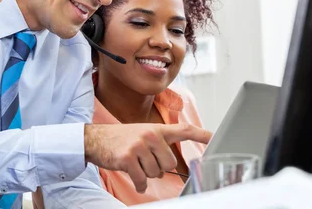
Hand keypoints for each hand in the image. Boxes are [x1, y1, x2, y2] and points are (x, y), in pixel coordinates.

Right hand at [84, 123, 211, 192]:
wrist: (96, 139)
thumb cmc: (122, 139)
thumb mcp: (142, 134)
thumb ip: (159, 143)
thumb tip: (171, 163)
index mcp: (156, 129)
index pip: (184, 130)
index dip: (201, 135)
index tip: (215, 138)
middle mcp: (150, 135)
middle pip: (170, 163)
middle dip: (159, 167)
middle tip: (145, 160)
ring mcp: (139, 146)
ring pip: (156, 173)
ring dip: (146, 174)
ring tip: (135, 163)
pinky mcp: (128, 158)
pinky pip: (142, 180)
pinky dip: (138, 183)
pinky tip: (132, 174)